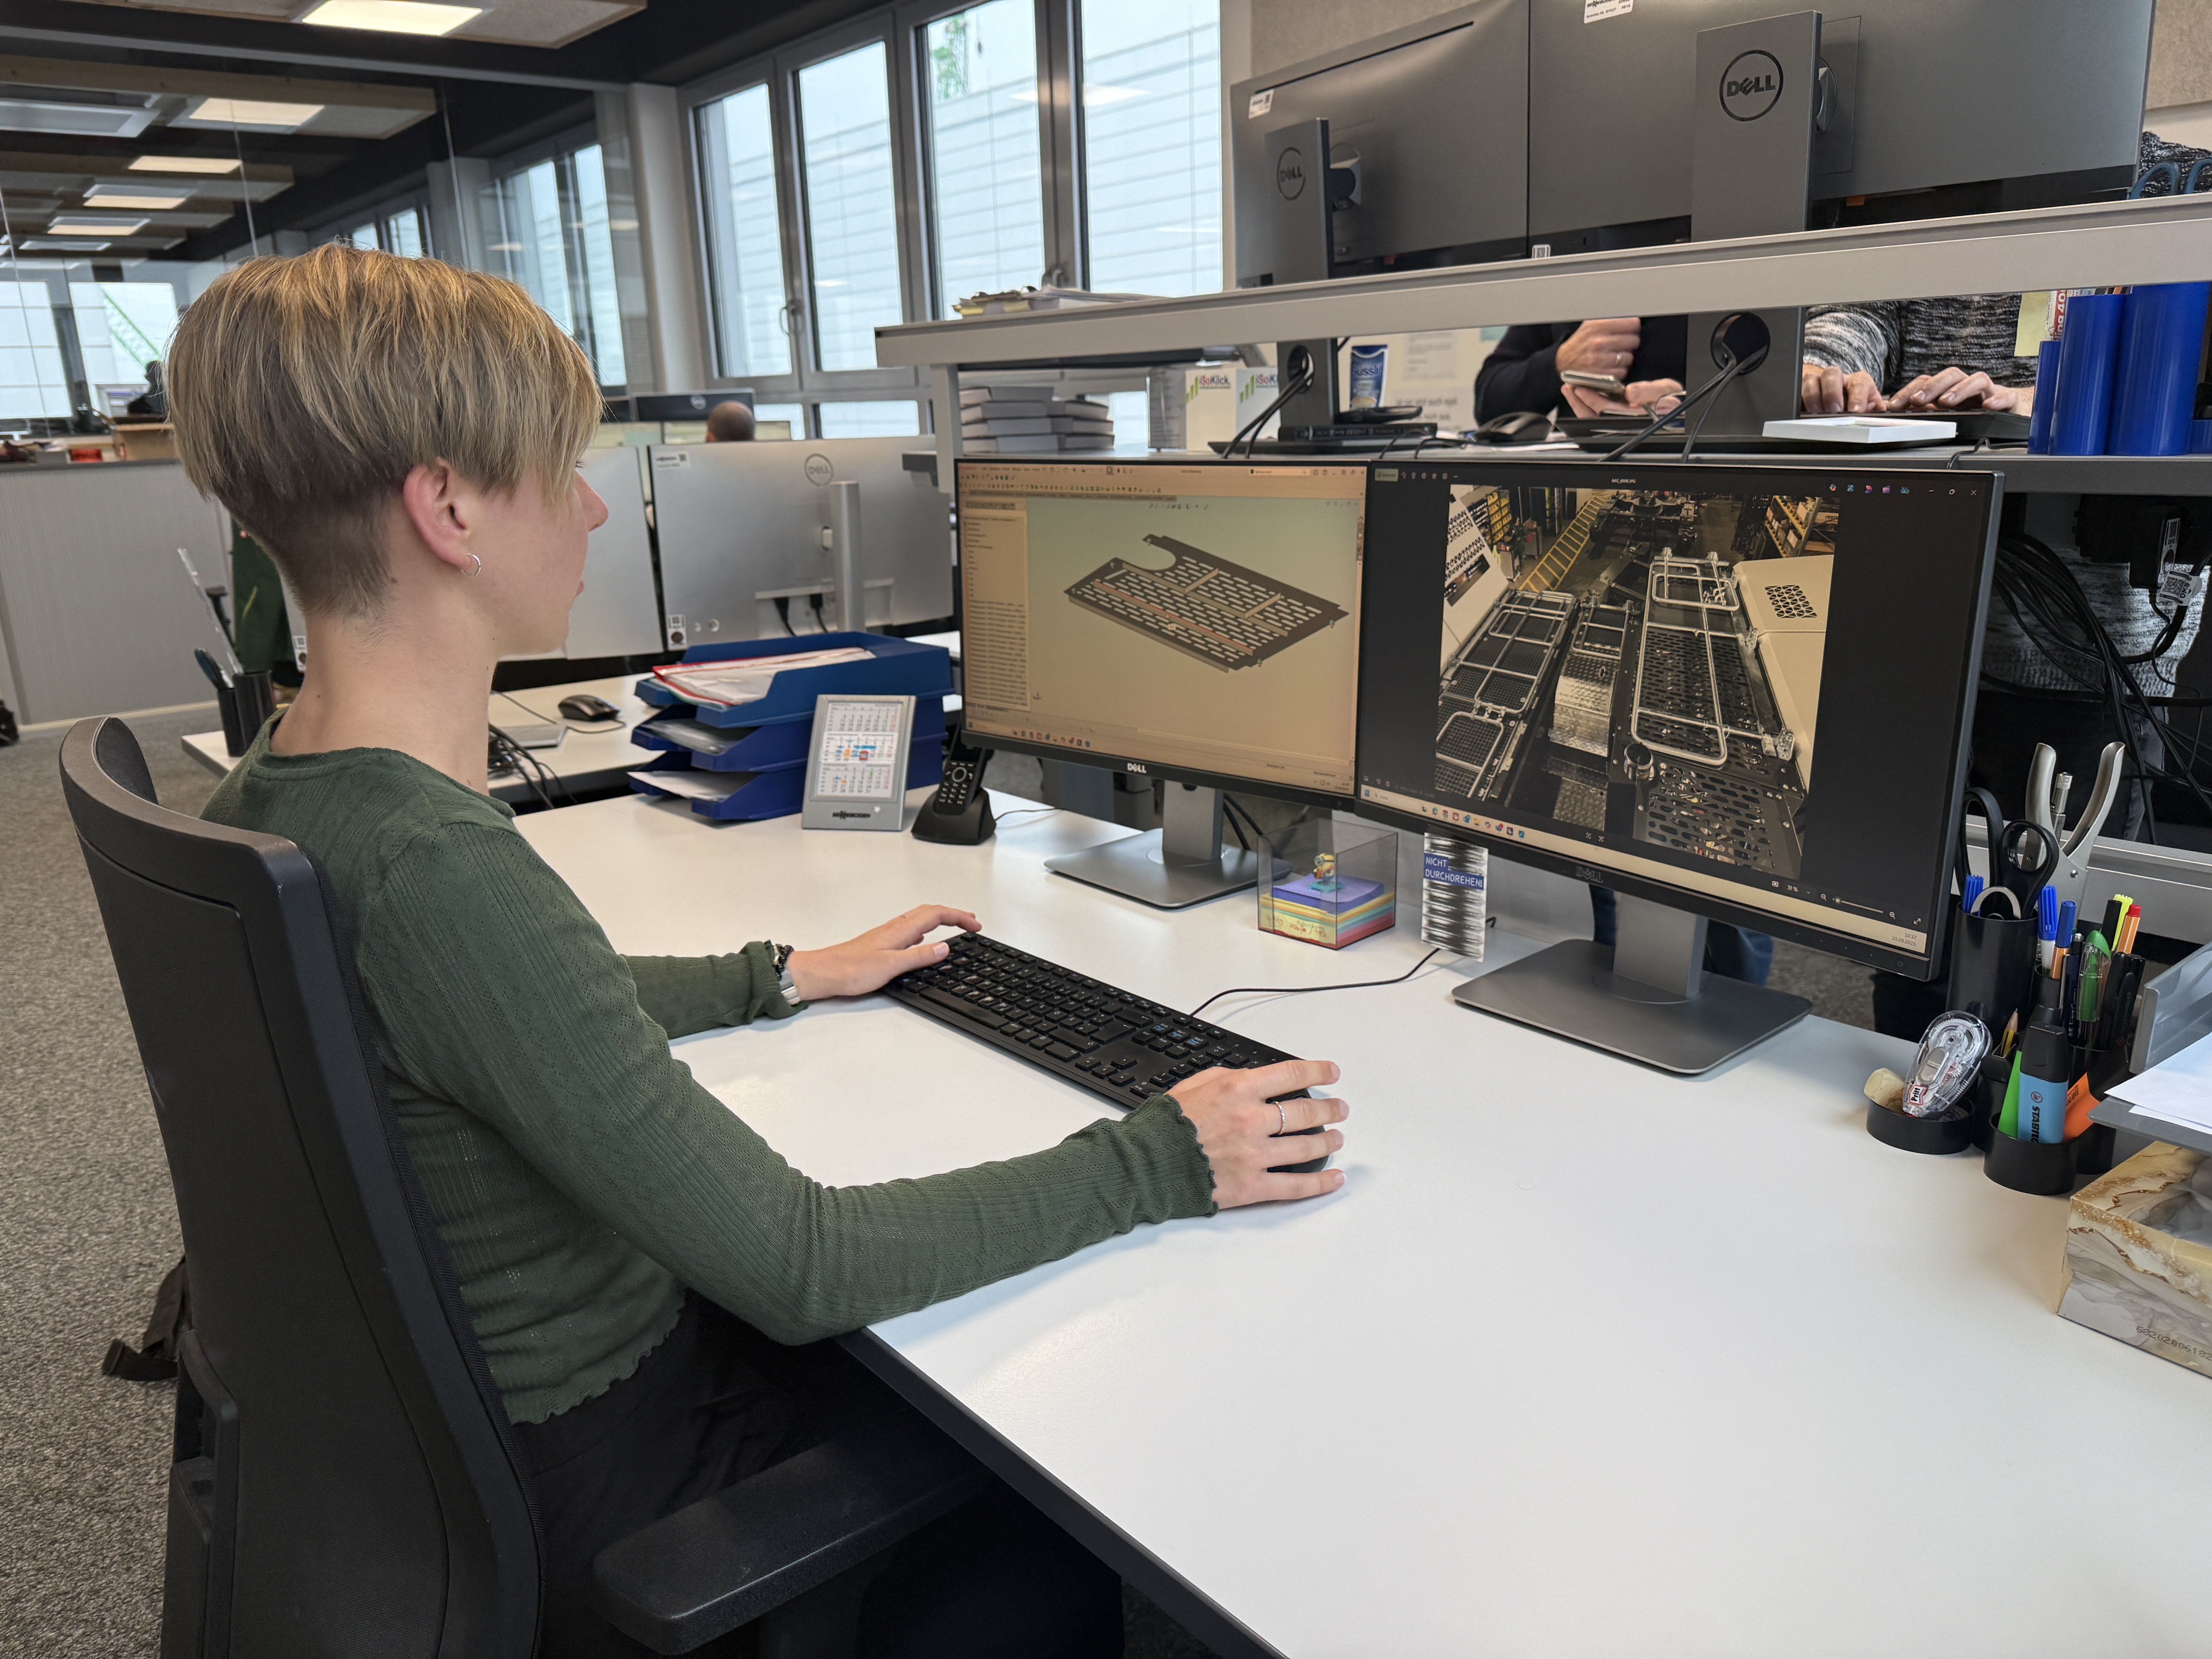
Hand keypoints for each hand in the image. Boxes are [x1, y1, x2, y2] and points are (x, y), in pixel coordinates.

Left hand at [785, 905, 979, 1001]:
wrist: (823, 973)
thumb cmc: (850, 970)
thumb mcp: (891, 965)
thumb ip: (919, 956)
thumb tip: (945, 947)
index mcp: (900, 930)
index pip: (937, 915)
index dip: (959, 917)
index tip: (976, 924)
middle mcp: (894, 928)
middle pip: (930, 912)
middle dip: (953, 914)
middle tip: (971, 921)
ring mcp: (887, 935)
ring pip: (919, 919)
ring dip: (940, 919)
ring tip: (954, 925)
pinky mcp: (881, 944)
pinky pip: (909, 929)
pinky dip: (925, 929)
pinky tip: (922, 939)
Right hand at [1168, 1060, 1347, 1207]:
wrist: (1145, 1163)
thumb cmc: (1165, 1124)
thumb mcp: (1194, 1084)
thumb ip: (1228, 1078)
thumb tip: (1254, 1078)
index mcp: (1238, 1089)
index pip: (1291, 1075)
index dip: (1318, 1072)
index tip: (1331, 1073)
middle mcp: (1251, 1120)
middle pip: (1305, 1112)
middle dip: (1329, 1110)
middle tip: (1339, 1110)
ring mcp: (1254, 1155)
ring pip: (1306, 1148)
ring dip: (1328, 1142)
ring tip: (1337, 1139)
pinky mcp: (1251, 1186)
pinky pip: (1295, 1186)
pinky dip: (1320, 1183)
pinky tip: (1335, 1178)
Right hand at [1554, 317, 1642, 380]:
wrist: (1562, 362)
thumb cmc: (1582, 342)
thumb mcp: (1591, 324)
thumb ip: (1611, 320)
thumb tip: (1634, 320)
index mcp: (1598, 326)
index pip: (1632, 324)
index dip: (1632, 328)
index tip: (1629, 331)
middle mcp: (1599, 342)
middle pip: (1633, 341)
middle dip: (1629, 343)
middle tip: (1621, 345)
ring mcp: (1599, 360)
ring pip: (1629, 358)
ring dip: (1624, 359)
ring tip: (1614, 357)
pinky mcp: (1600, 375)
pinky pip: (1622, 372)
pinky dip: (1618, 371)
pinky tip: (1610, 367)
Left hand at [1564, 377, 1681, 418]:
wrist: (1678, 404)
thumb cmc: (1674, 399)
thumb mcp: (1665, 390)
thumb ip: (1648, 391)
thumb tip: (1630, 393)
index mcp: (1632, 417)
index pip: (1605, 410)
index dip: (1591, 400)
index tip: (1580, 388)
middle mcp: (1623, 420)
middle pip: (1594, 416)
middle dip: (1579, 401)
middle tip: (1569, 386)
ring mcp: (1619, 418)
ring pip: (1593, 416)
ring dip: (1580, 403)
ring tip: (1570, 389)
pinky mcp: (1619, 413)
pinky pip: (1599, 411)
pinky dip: (1588, 402)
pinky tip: (1583, 393)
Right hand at [1800, 364, 1882, 413]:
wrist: (1839, 404)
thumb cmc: (1855, 408)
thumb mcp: (1870, 409)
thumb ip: (1876, 411)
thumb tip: (1881, 416)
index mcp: (1858, 381)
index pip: (1859, 383)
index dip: (1857, 396)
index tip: (1856, 411)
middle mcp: (1837, 378)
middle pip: (1832, 374)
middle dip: (1832, 393)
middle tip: (1833, 412)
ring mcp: (1817, 382)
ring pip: (1811, 379)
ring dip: (1813, 398)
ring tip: (1815, 415)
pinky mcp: (1802, 390)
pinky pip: (1796, 389)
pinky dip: (1799, 401)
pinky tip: (1802, 413)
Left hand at [1886, 367, 2031, 412]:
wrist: (2010, 411)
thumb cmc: (1974, 410)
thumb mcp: (1945, 413)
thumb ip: (1923, 411)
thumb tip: (1895, 413)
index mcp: (1950, 389)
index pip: (1928, 382)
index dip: (1909, 391)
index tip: (1894, 406)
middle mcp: (1968, 387)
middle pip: (1951, 376)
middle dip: (1932, 387)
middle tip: (1917, 400)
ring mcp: (1989, 392)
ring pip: (1978, 380)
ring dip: (1960, 390)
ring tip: (1947, 402)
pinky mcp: (2009, 401)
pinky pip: (2007, 397)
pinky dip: (1998, 400)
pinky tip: (1988, 406)